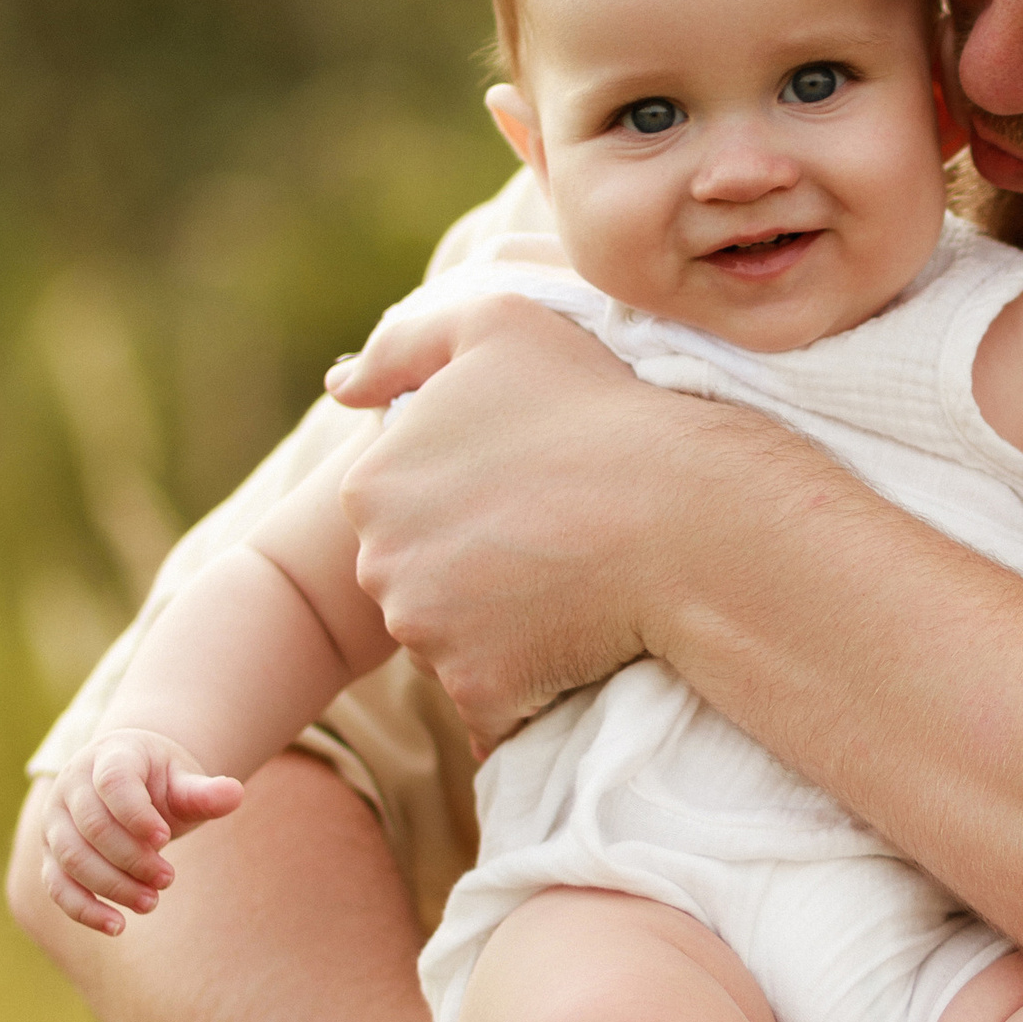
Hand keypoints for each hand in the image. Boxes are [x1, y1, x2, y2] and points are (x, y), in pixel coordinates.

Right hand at [40, 729, 243, 934]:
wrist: (125, 782)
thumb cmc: (159, 782)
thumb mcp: (183, 780)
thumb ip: (204, 791)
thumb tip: (235, 794)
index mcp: (109, 757)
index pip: (113, 782)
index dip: (136, 813)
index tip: (165, 838)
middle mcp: (72, 786)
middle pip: (92, 826)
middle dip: (131, 858)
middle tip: (168, 879)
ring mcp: (55, 821)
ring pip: (72, 858)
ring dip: (111, 886)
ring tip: (150, 902)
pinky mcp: (51, 854)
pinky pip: (57, 885)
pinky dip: (83, 909)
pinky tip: (117, 926)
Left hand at [327, 283, 712, 746]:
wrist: (682, 514)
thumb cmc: (597, 408)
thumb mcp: (496, 323)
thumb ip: (401, 344)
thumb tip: (340, 385)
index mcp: (371, 484)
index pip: (403, 505)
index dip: (469, 494)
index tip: (531, 480)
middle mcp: (379, 565)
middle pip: (419, 575)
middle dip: (472, 564)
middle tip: (554, 531)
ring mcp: (426, 634)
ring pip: (452, 638)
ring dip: (499, 624)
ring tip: (571, 581)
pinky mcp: (478, 692)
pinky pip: (493, 699)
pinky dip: (528, 683)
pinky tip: (578, 638)